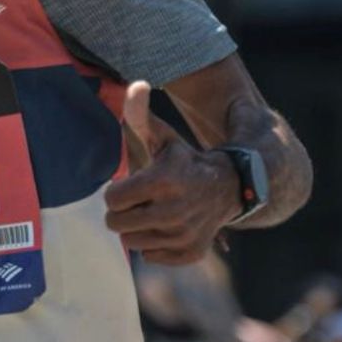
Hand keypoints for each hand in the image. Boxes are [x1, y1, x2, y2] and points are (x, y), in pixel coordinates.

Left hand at [105, 81, 241, 264]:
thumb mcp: (163, 137)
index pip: (112, 198)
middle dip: (123, 212)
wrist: (228, 187)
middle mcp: (174, 210)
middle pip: (116, 224)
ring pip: (131, 243)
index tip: (131, 185)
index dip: (118, 191)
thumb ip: (140, 113)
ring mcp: (183, 234)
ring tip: (154, 213)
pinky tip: (168, 228)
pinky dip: (155, 244)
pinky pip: (150, 256)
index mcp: (163, 180)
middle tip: (139, 202)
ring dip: (137, 229)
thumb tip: (136, 84)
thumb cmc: (184, 160)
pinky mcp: (190, 252)